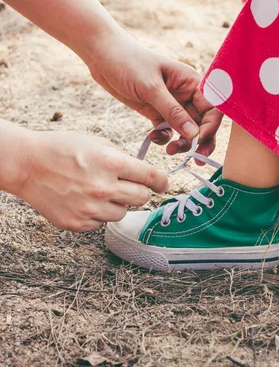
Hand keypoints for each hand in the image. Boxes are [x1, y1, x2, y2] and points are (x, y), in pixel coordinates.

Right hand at [16, 129, 167, 230]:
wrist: (27, 165)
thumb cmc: (61, 148)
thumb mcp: (96, 143)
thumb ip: (121, 157)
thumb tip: (141, 171)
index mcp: (111, 163)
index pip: (150, 177)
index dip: (161, 181)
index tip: (164, 184)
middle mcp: (103, 188)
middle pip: (142, 198)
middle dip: (140, 191)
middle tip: (130, 186)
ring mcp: (90, 208)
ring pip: (122, 213)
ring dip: (117, 203)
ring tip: (98, 190)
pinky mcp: (78, 223)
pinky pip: (100, 223)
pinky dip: (97, 213)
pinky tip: (83, 199)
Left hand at [87, 30, 222, 157]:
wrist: (103, 56)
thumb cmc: (129, 62)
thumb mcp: (151, 87)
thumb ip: (172, 111)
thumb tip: (194, 135)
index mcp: (191, 81)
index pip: (212, 107)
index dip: (210, 125)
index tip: (199, 140)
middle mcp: (186, 93)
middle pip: (203, 122)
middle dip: (201, 141)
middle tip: (196, 159)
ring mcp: (171, 104)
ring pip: (186, 130)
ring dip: (182, 144)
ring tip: (169, 151)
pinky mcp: (156, 112)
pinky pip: (168, 130)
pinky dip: (164, 138)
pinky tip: (152, 138)